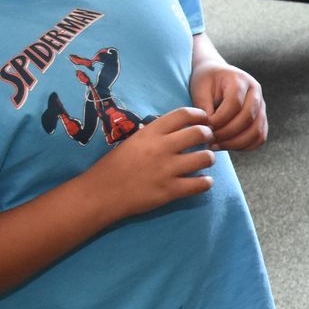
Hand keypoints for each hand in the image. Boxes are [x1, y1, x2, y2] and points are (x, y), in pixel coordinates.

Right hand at [86, 106, 216, 217]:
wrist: (99, 194)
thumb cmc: (114, 166)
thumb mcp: (133, 141)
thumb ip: (155, 134)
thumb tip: (178, 129)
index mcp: (150, 133)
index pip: (184, 114)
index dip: (199, 115)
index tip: (204, 119)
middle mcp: (161, 148)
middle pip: (200, 133)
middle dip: (208, 135)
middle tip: (207, 140)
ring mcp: (167, 170)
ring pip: (205, 158)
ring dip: (209, 158)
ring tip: (204, 161)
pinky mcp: (170, 190)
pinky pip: (201, 184)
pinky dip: (206, 182)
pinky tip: (202, 181)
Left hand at [190, 62, 268, 150]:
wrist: (216, 75)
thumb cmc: (205, 82)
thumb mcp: (199, 89)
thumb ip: (203, 107)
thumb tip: (209, 128)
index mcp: (239, 80)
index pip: (235, 103)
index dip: (219, 119)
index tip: (203, 127)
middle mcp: (255, 91)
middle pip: (248, 118)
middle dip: (226, 133)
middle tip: (209, 141)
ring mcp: (262, 105)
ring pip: (257, 130)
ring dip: (236, 143)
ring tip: (216, 146)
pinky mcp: (261, 117)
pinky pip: (260, 137)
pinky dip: (245, 146)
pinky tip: (227, 146)